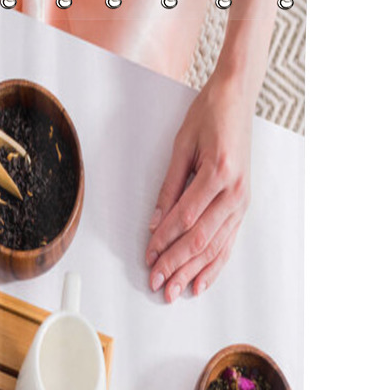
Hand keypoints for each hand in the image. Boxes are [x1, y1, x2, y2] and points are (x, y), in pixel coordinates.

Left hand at [146, 69, 254, 301]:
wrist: (237, 98)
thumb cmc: (208, 116)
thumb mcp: (181, 147)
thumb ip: (168, 189)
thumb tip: (154, 224)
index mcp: (219, 173)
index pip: (185, 218)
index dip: (164, 241)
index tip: (147, 256)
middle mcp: (235, 191)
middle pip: (201, 239)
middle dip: (176, 264)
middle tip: (156, 283)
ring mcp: (242, 201)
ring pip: (215, 247)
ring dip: (192, 272)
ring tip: (173, 291)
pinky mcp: (243, 206)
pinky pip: (228, 243)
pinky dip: (214, 266)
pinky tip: (200, 283)